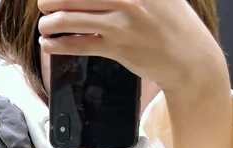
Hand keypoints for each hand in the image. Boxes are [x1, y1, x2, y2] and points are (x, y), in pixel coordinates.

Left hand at [37, 0, 226, 93]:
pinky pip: (78, 44)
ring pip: (72, 18)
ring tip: (45, 25)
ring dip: (51, 22)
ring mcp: (121, 23)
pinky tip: (48, 43)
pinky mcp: (116, 47)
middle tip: (44, 3)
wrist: (189, 57)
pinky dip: (58, 44)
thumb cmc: (173, 24)